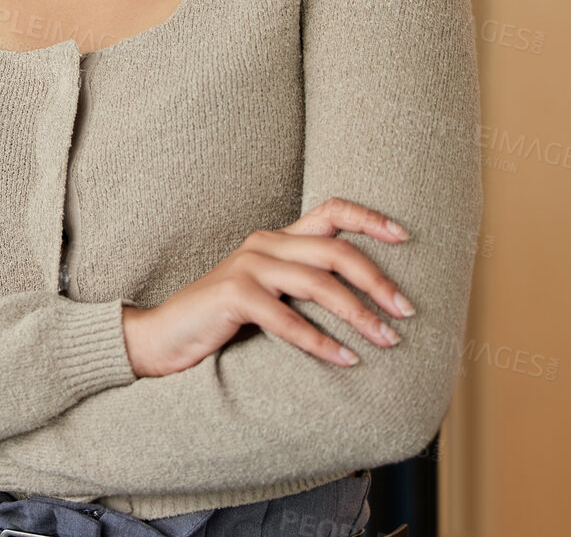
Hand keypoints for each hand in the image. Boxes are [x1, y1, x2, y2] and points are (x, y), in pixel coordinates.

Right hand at [120, 197, 415, 377]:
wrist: (162, 336)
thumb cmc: (221, 321)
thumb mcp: (267, 294)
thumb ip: (302, 286)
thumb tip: (366, 304)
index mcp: (276, 239)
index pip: (330, 210)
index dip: (370, 218)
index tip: (406, 237)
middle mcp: (264, 244)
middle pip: (336, 250)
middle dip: (379, 280)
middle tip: (408, 312)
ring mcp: (247, 267)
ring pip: (319, 283)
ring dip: (359, 314)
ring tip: (387, 341)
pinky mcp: (233, 295)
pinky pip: (288, 319)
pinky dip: (321, 342)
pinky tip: (346, 360)